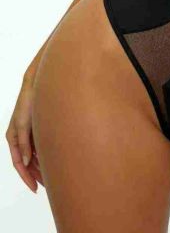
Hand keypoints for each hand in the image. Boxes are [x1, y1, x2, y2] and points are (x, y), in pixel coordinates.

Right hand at [5, 71, 43, 192]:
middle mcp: (20, 137)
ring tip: (51, 177)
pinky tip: (53, 162)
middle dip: (35, 175)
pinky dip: (44, 156)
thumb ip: (24, 143)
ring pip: (34, 156)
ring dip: (41, 166)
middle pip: (27, 162)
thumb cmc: (28, 102)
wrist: (38, 85)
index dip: (26, 177)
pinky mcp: (37, 129)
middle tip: (46, 186)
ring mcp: (29, 133)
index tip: (35, 188)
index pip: (19, 163)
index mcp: (13, 137)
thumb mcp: (23, 124)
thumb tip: (27, 162)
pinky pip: (40, 147)